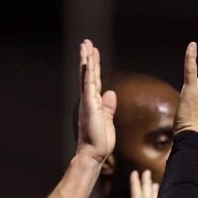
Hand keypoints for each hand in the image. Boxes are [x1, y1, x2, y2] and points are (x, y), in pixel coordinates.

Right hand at [75, 40, 116, 165]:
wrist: (93, 154)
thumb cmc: (100, 141)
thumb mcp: (108, 120)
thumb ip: (108, 107)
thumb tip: (111, 94)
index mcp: (94, 103)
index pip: (94, 80)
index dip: (94, 65)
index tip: (93, 52)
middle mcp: (88, 100)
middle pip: (88, 74)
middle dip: (88, 58)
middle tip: (86, 42)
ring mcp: (88, 102)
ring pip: (87, 76)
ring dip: (87, 60)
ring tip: (85, 45)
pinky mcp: (90, 106)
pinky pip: (88, 86)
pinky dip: (87, 73)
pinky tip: (87, 62)